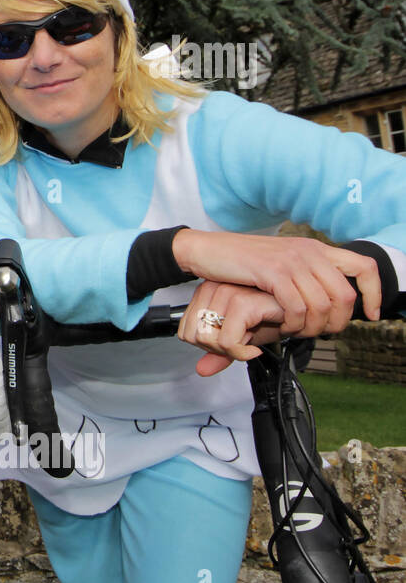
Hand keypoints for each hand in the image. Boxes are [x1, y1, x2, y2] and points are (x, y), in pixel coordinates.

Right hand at [172, 231, 378, 336]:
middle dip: (337, 323)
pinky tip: (280, 325)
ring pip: (322, 305)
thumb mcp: (281, 265)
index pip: (365, 267)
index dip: (374, 294)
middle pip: (345, 295)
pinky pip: (297, 307)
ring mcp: (292, 260)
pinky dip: (292, 323)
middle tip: (319, 334)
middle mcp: (309, 251)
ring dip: (311, 328)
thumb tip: (328, 302)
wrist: (207, 250)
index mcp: (316, 249)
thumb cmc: (241, 263)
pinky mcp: (273, 272)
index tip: (370, 315)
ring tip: (294, 331)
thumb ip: (305, 277)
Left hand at [178, 280, 285, 376]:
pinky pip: (227, 343)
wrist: (301, 314)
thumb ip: (217, 352)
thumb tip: (201, 370)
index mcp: (206, 292)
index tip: (229, 341)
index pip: (185, 331)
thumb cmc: (272, 319)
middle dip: (219, 349)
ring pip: (208, 340)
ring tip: (248, 341)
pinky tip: (254, 348)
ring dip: (232, 351)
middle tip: (240, 343)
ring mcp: (227, 292)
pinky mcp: (242, 303)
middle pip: (194, 337)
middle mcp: (214, 288)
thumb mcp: (239, 338)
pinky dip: (242, 354)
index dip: (207, 345)